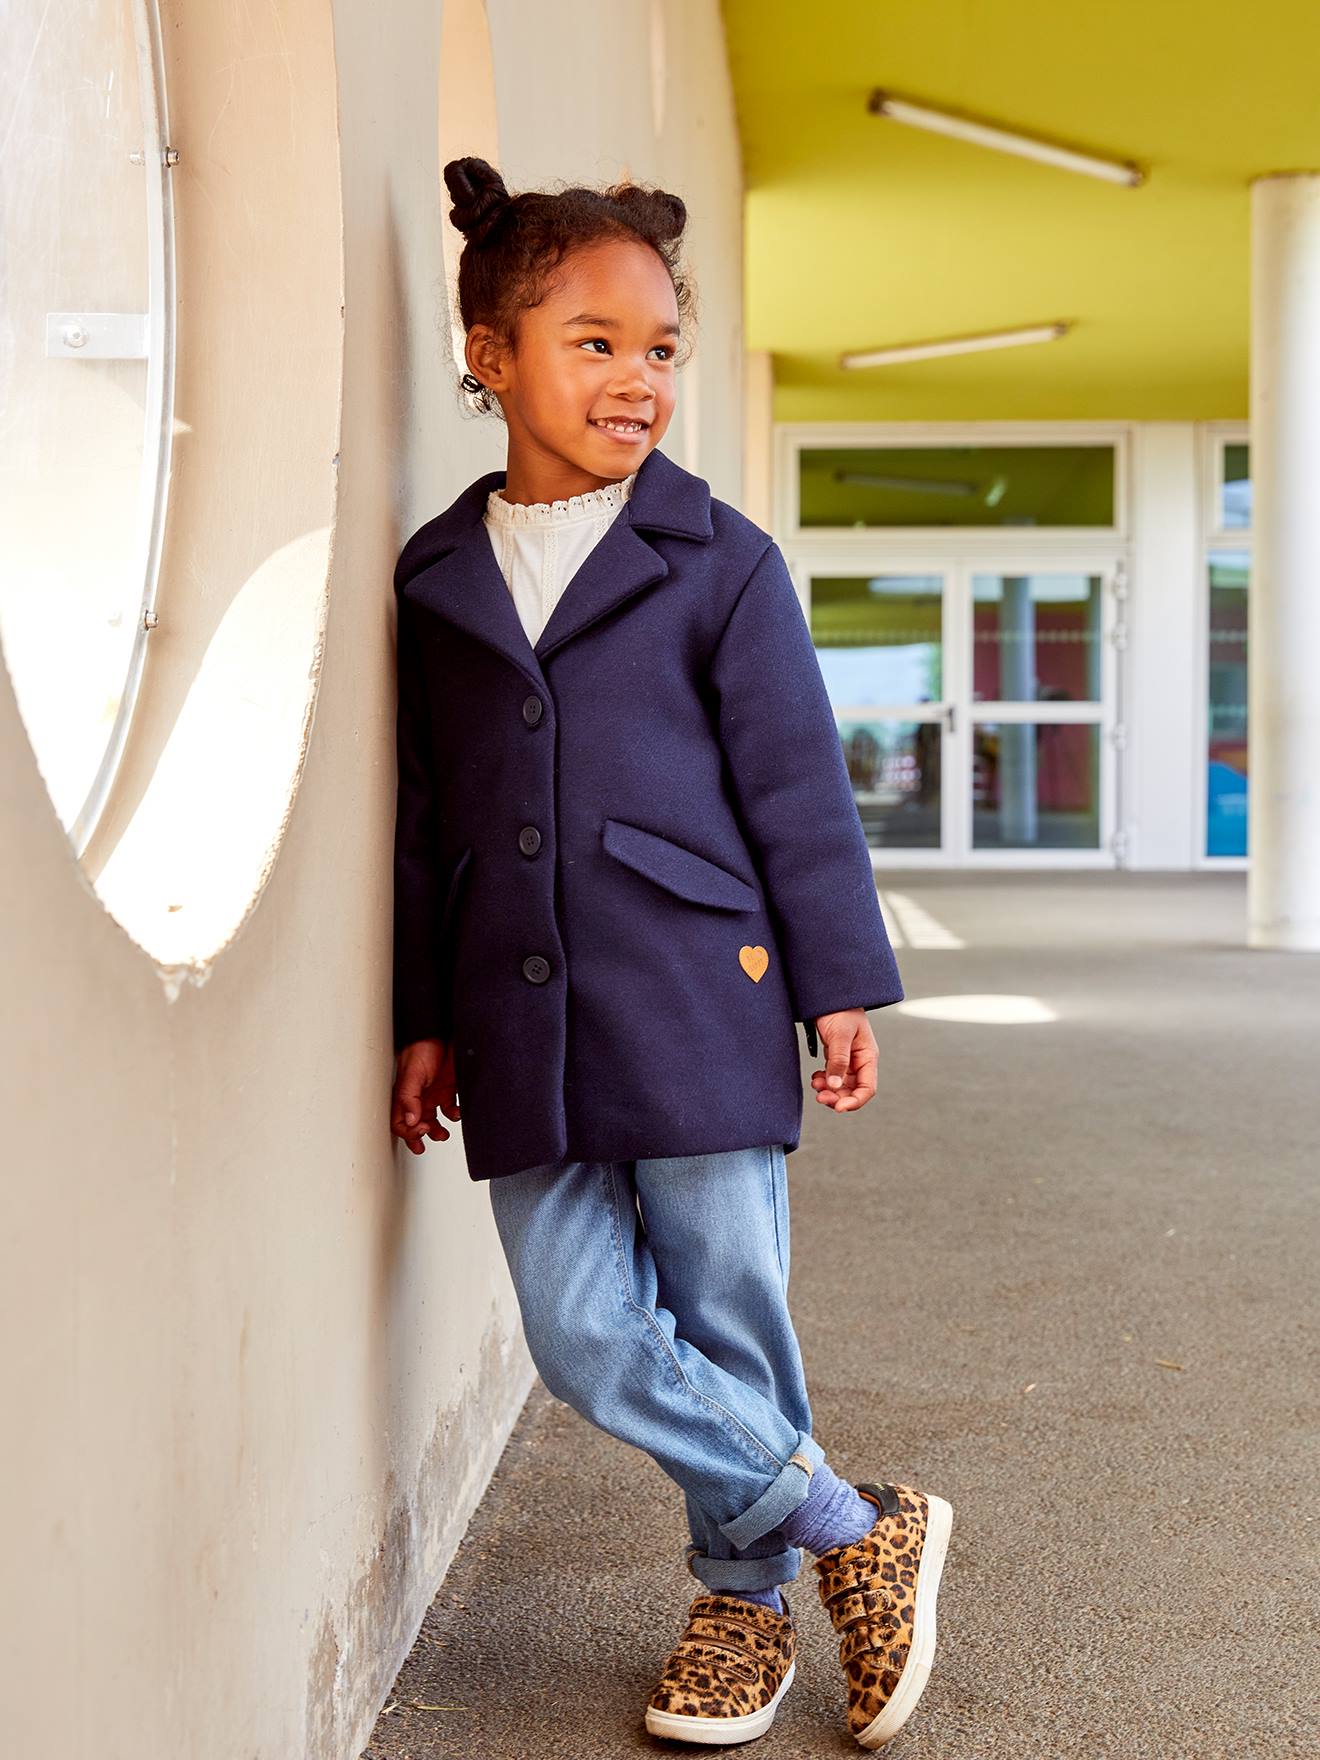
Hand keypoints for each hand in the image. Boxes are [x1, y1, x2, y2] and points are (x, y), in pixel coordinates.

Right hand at [391, 1038, 461, 1153]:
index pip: (399, 1122)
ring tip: (443, 1134)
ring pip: (431, 1120)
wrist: (443, 1032)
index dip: (407, 1132)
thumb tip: (410, 1120)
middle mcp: (418, 1097)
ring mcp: (433, 1093)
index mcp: (405, 1095)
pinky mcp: (448, 1089)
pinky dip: (454, 1114)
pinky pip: (450, 1108)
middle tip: (423, 1145)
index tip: (420, 1131)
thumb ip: (409, 1097)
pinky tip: (456, 1113)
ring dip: (436, 1131)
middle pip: (413, 1124)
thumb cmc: (423, 1047)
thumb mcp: (413, 1073)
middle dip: (417, 1137)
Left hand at [808, 1008, 877, 1113]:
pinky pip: (833, 1076)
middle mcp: (860, 1061)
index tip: (838, 1107)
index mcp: (868, 1056)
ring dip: (830, 1090)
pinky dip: (824, 1081)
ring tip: (815, 1085)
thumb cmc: (839, 1009)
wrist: (828, 993)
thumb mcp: (840, 1035)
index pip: (867, 1088)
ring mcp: (848, 1059)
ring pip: (841, 1085)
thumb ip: (838, 1060)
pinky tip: (815, 1078)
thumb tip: (835, 1086)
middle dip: (838, 1097)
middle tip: (819, 1096)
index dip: (854, 1101)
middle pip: (853, 1090)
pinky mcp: (836, 1056)